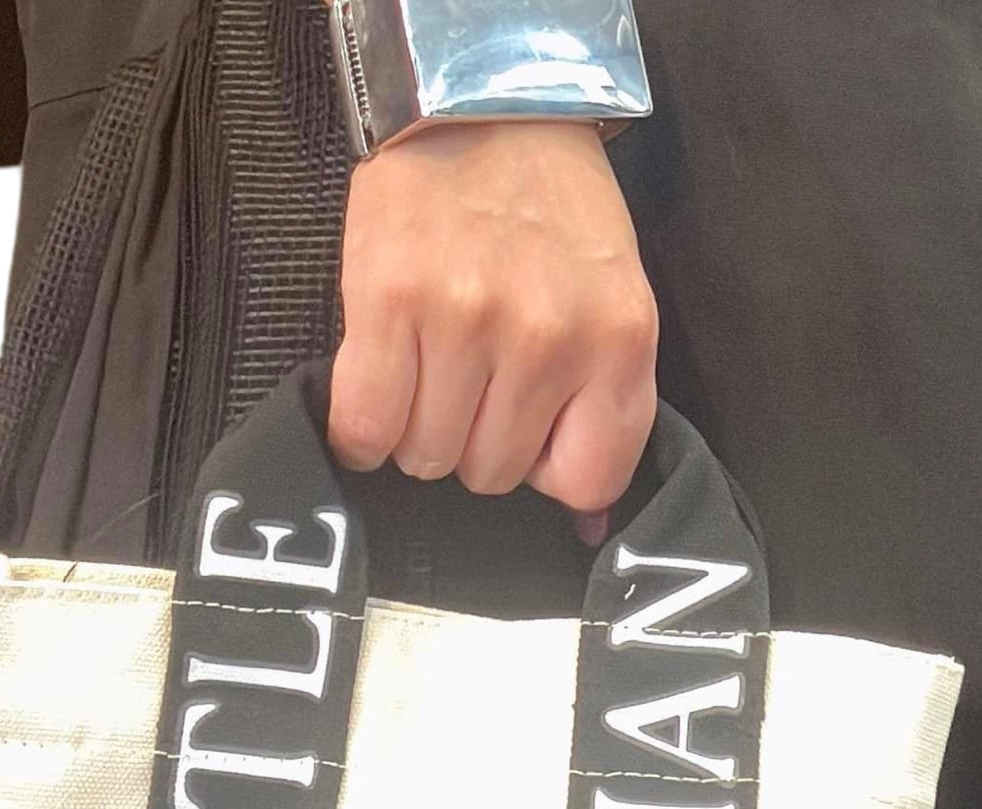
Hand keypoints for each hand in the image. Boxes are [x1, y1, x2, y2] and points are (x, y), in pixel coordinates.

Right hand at [330, 121, 659, 544]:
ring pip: (429, 458)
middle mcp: (548, 337)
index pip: (584, 482)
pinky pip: (367, 425)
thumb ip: (606, 411)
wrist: (483, 108)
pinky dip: (363, 430)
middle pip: (493, 475)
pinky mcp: (391, 301)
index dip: (550, 469)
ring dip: (420, 430)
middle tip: (473, 377)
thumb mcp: (613, 306)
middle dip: (476, 440)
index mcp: (619, 343)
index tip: (533, 433)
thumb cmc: (553, 215)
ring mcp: (467, 320)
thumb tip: (586, 528)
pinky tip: (379, 388)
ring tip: (430, 367)